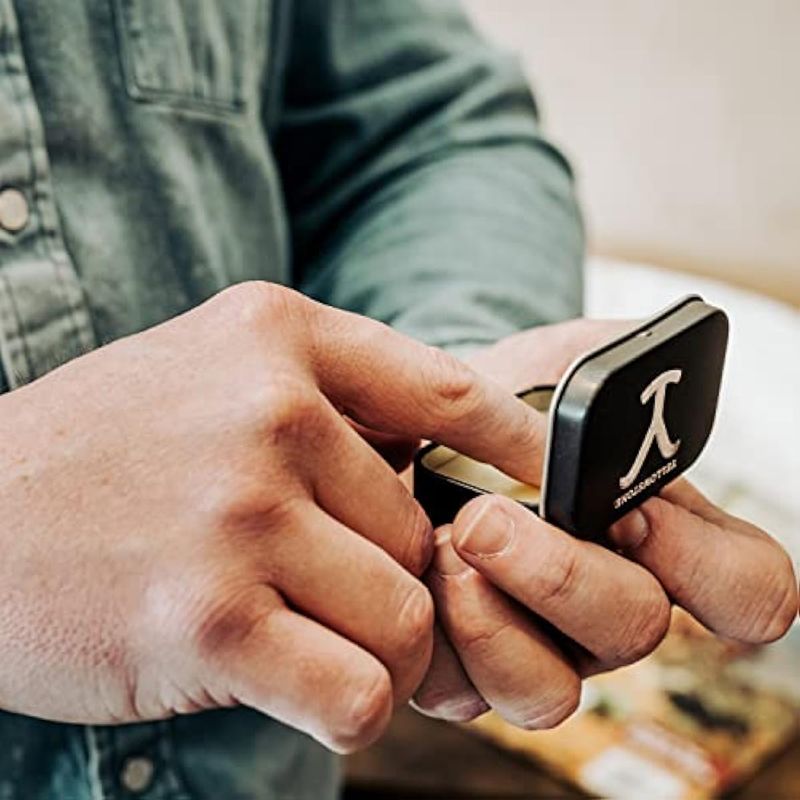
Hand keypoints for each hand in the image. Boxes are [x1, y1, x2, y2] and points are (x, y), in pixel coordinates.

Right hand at [0, 282, 543, 751]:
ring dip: (379, 645)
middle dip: (403, 575)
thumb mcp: (211, 370)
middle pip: (426, 529)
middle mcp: (269, 411)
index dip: (521, 447)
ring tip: (308, 634)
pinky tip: (294, 682)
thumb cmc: (107, 447)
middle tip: (337, 591)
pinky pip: (358, 688)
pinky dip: (350, 702)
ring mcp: (240, 514)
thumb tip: (446, 456)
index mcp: (278, 338)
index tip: (559, 487)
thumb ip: (329, 398)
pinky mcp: (208, 622)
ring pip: (407, 615)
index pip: (450, 390)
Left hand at [413, 319, 797, 727]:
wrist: (418, 430)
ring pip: (546, 690)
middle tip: (484, 518)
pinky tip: (409, 572)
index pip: (746, 589)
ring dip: (489, 618)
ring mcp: (540, 650)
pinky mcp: (465, 671)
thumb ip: (620, 358)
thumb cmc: (503, 401)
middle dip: (559, 574)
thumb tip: (657, 355)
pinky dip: (432, 634)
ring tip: (440, 543)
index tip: (634, 513)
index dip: (705, 564)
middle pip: (632, 631)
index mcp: (663, 541)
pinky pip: (461, 692)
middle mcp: (608, 607)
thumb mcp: (563, 361)